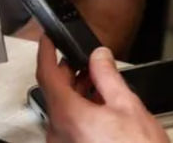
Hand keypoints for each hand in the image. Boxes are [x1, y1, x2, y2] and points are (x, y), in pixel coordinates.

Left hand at [36, 40, 168, 142]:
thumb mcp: (127, 106)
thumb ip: (108, 76)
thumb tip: (98, 56)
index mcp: (68, 115)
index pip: (45, 74)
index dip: (45, 51)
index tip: (47, 39)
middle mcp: (59, 132)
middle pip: (54, 92)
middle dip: (68, 72)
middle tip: (83, 60)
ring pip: (62, 109)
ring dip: (76, 92)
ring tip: (96, 81)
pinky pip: (69, 125)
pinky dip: (79, 110)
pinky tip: (98, 106)